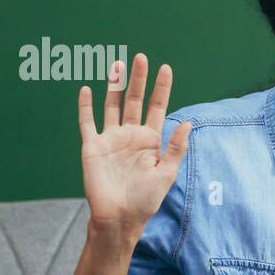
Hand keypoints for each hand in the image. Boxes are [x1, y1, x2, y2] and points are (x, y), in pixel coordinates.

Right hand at [78, 53, 191, 240]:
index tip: (166, 68)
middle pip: (134, 100)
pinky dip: (85, 106)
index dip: (161, 89)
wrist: (120, 217)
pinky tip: (86, 89)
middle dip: (138, 79)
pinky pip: (87, 122)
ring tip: (117, 64)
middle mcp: (130, 135)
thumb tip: (189, 122)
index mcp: (150, 140)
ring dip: (114, 85)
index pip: (157, 108)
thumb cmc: (145, 199)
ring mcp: (110, 139)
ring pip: (111, 105)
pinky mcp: (92, 147)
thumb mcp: (167, 173)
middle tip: (141, 57)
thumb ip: (176, 147)